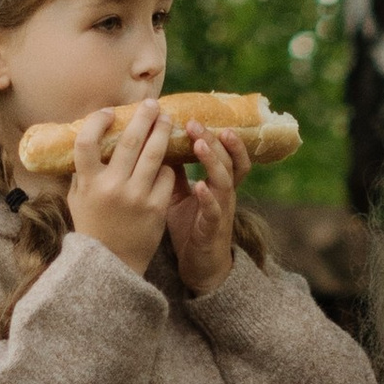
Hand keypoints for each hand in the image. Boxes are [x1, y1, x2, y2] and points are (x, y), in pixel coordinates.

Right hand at [66, 101, 180, 271]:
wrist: (112, 265)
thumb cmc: (93, 227)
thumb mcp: (78, 199)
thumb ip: (82, 172)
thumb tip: (88, 139)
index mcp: (88, 183)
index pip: (86, 141)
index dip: (97, 121)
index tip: (109, 112)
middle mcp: (112, 187)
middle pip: (130, 141)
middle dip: (143, 117)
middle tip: (151, 103)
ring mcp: (136, 197)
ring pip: (154, 154)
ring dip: (162, 131)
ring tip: (166, 119)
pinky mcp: (156, 208)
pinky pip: (165, 176)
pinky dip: (166, 165)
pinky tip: (168, 159)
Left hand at [164, 126, 251, 297]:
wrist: (200, 266)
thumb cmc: (189, 227)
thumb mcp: (179, 195)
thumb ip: (174, 172)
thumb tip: (155, 143)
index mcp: (217, 183)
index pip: (226, 153)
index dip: (217, 135)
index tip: (197, 116)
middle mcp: (224, 194)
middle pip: (228, 161)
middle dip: (214, 140)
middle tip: (196, 123)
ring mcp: (221, 211)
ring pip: (225, 181)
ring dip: (213, 161)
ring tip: (200, 144)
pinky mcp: (213, 230)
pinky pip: (214, 211)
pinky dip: (208, 197)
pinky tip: (199, 186)